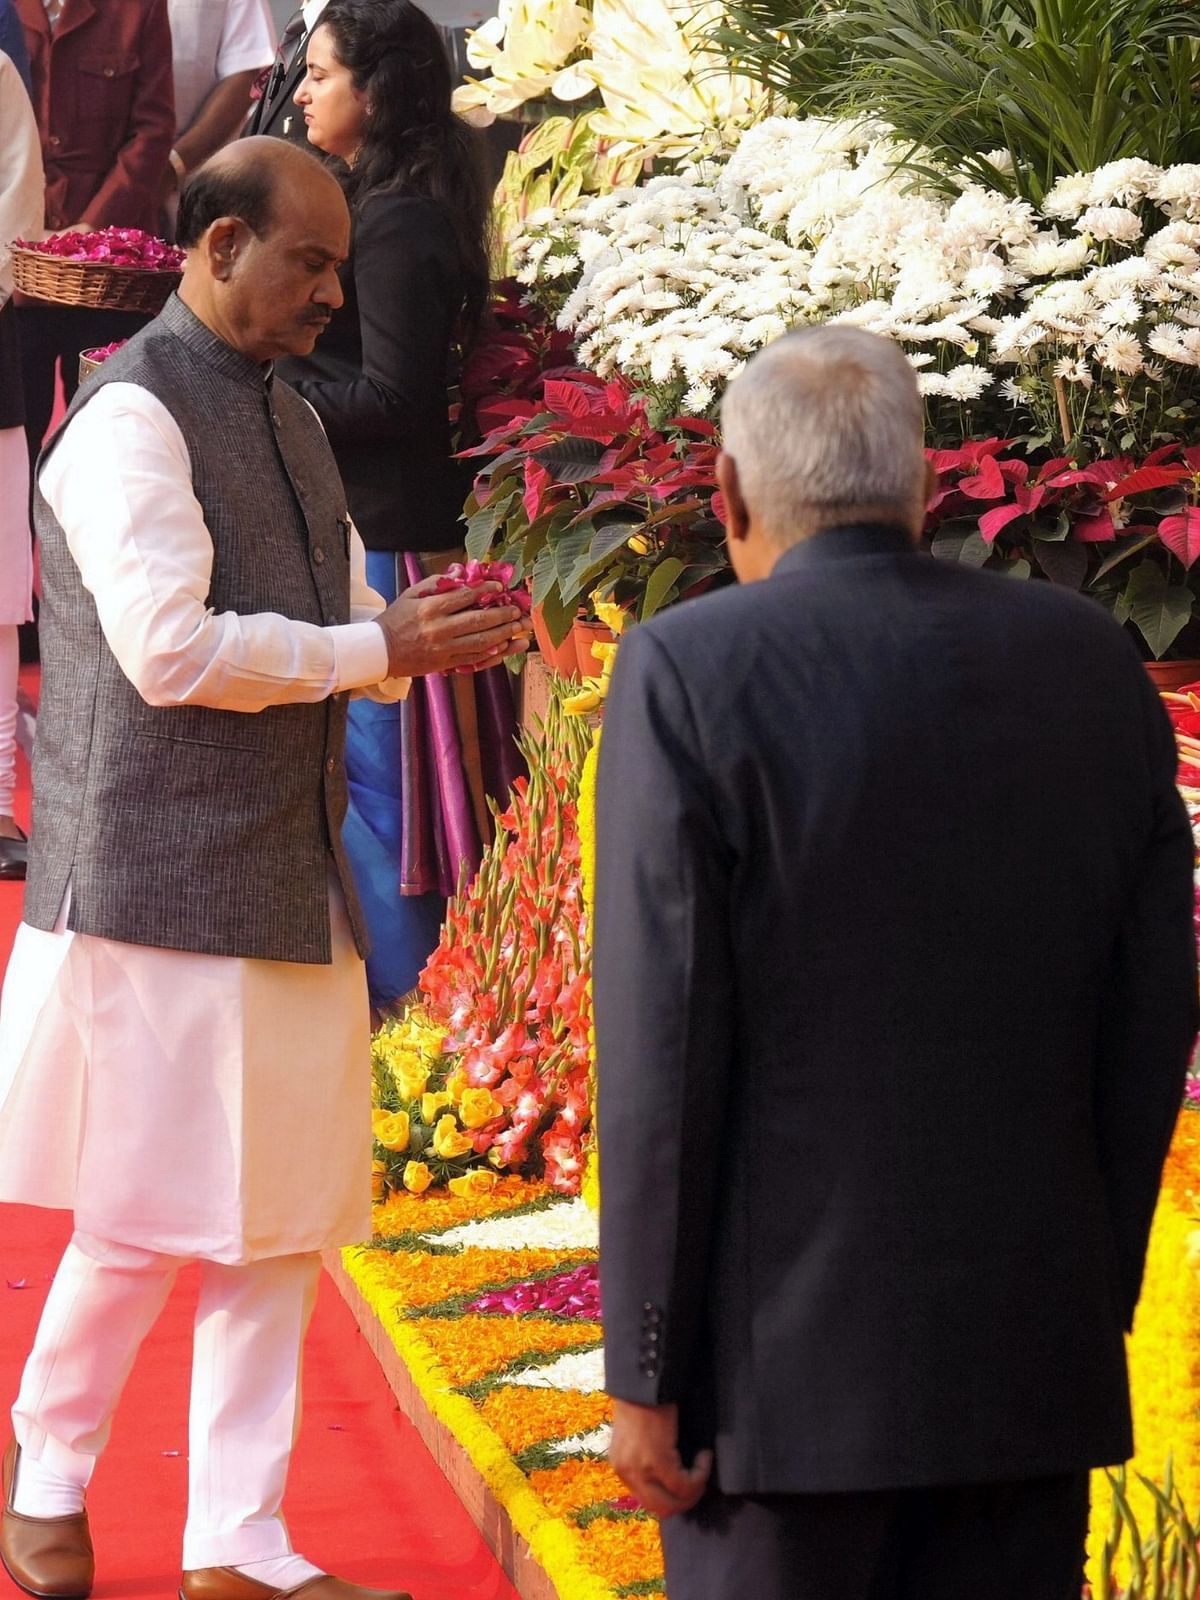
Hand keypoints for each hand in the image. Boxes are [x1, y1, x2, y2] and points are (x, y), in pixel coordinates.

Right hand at [375, 581, 529, 677]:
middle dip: (502, 615)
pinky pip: (474, 659)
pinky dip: (492, 653)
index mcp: (430, 608)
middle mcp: (439, 628)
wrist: (379, 651)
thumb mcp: (412, 594)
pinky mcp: (445, 664)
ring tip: (518, 628)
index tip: (500, 586)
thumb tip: (460, 571)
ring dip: (503, 634)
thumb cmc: (396, 619)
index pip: (465, 596)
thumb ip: (437, 582)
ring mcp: (443, 648)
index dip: (486, 589)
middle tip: (517, 610)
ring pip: (480, 642)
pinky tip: (506, 648)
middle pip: (478, 620)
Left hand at [608, 1400, 712, 1519]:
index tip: (689, 1482)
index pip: (648, 1501)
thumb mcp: (639, 1436)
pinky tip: (705, 1456)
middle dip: (686, 1500)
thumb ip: (648, 1458)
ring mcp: (640, 1469)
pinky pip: (685, 1483)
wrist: (644, 1380)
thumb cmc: (645, 1400)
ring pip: (675, 1501)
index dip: (673, 1498)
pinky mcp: (656, 1461)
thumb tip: (671, 1476)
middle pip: (661, 1508)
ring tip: (704, 1466)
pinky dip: (700, 1474)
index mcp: (621, 1467)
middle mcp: (627, 1473)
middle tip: (701, 1482)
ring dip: (695, 1489)